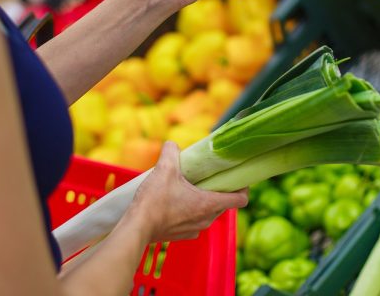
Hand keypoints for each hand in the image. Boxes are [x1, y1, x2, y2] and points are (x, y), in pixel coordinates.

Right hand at [130, 142, 247, 241]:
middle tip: (209, 177)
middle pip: (224, 204)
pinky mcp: (182, 235)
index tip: (237, 178)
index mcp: (209, 204)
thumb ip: (171, 152)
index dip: (243, 187)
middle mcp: (206, 220)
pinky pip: (194, 222)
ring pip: (208, 214)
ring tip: (190, 188)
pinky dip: (191, 212)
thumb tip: (172, 144)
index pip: (240, 199)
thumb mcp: (164, 169)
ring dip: (204, 201)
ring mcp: (194, 230)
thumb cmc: (154, 200)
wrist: (136, 227)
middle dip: (220, 191)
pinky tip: (177, 203)